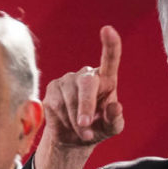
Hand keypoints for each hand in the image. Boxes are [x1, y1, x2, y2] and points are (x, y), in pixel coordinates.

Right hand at [36, 26, 123, 168]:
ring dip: (76, 122)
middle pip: (87, 84)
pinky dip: (63, 121)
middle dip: (86, 106)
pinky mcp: (52, 89)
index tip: (108, 30)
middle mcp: (86, 74)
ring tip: (83, 133)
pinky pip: (56, 106)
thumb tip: (115, 106)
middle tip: (86, 125)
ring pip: (70, 100)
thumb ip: (115, 119)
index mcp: (107, 79)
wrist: (73, 139)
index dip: (110, 44)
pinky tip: (68, 125)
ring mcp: (67, 80)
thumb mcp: (111, 128)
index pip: (110, 58)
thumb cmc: (97, 129)